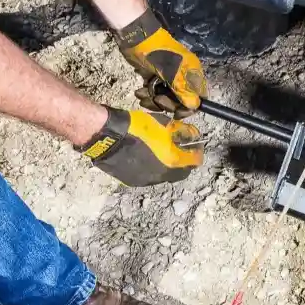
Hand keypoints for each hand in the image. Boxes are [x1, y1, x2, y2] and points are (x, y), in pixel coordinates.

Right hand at [76, 107, 202, 186]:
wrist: (106, 136)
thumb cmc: (136, 126)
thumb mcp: (162, 123)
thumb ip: (180, 131)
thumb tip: (192, 135)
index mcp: (172, 161)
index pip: (195, 161)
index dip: (197, 152)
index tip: (196, 145)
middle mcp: (162, 175)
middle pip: (181, 172)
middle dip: (184, 162)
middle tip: (181, 151)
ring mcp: (146, 180)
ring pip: (164, 176)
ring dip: (167, 166)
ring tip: (162, 153)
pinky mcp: (132, 181)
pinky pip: (149, 176)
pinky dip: (152, 168)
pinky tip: (146, 157)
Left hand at [115, 9, 205, 117]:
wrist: (135, 37)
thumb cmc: (155, 52)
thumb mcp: (171, 71)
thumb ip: (183, 89)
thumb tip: (194, 106)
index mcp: (192, 73)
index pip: (198, 98)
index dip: (188, 108)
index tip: (176, 112)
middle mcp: (183, 78)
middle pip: (180, 102)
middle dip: (167, 104)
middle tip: (156, 98)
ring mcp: (169, 79)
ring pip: (166, 99)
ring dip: (154, 101)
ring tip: (142, 94)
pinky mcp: (156, 79)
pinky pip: (155, 94)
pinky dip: (148, 96)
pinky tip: (140, 91)